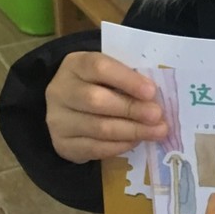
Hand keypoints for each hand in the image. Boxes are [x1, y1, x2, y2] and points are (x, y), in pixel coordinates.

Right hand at [45, 51, 167, 163]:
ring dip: (132, 131)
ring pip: (98, 127)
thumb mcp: (109, 75)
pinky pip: (94, 148)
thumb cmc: (98, 86)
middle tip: (157, 116)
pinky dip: (120, 146)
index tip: (151, 92)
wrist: (68, 109)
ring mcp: (57, 119)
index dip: (127, 80)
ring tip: (155, 132)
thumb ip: (128, 81)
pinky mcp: (62, 144)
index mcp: (75, 65)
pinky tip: (136, 141)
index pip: (99, 68)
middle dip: (132, 109)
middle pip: (96, 100)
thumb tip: (155, 100)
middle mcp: (60, 91)